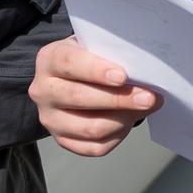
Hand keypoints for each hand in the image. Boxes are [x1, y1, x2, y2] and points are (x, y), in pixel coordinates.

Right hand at [30, 36, 160, 156]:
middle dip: (120, 98)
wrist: (75, 75)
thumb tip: (145, 72)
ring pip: (89, 127)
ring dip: (123, 119)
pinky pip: (93, 147)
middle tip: (149, 97)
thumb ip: (113, 54)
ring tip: (145, 108)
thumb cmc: (92, 56)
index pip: (70, 63)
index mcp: (50, 59)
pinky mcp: (62, 140)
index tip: (123, 76)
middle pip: (81, 98)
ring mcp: (50, 119)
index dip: (97, 71)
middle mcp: (43, 90)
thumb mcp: (97, 45)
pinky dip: (117, 135)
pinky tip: (130, 121)